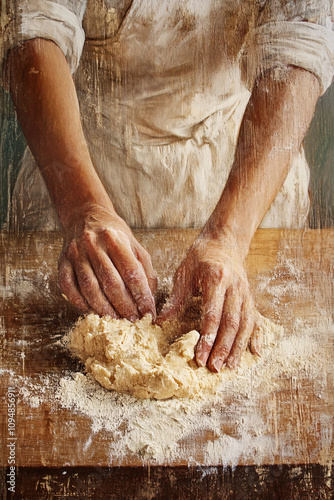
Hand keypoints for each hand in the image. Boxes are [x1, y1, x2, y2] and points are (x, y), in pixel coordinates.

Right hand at [58, 204, 156, 319]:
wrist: (85, 216)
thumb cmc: (115, 236)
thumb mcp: (135, 246)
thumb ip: (144, 271)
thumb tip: (149, 300)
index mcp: (115, 239)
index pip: (132, 272)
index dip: (142, 296)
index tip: (148, 312)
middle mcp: (93, 245)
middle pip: (110, 282)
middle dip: (124, 306)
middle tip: (133, 321)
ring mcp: (75, 254)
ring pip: (89, 287)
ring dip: (103, 308)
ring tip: (115, 320)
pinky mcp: (62, 262)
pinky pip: (68, 287)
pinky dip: (79, 302)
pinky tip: (91, 311)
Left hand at [158, 231, 260, 371]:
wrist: (224, 241)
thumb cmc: (201, 257)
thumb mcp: (184, 272)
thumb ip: (176, 299)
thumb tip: (159, 322)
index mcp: (216, 279)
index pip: (213, 315)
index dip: (207, 338)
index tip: (199, 357)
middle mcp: (235, 287)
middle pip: (231, 323)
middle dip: (223, 348)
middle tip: (214, 368)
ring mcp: (245, 293)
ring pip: (245, 325)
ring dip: (238, 347)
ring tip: (231, 367)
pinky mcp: (250, 298)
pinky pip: (255, 319)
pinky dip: (256, 336)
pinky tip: (255, 352)